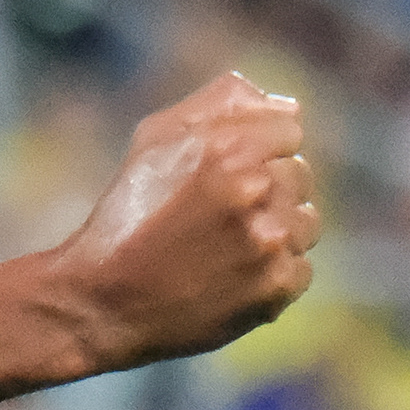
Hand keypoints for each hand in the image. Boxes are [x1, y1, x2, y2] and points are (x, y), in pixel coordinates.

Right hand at [56, 70, 317, 365]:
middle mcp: (254, 190)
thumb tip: (286, 105)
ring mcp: (269, 242)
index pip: (289, 129)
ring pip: (307, 222)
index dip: (260, 148)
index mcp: (226, 147)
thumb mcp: (153, 140)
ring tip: (229, 247)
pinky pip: (301, 267)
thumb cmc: (126, 216)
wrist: (102, 304)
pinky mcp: (275, 288)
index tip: (230, 172)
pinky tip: (233, 276)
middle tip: (220, 215)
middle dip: (268, 189)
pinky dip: (274, 272)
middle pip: (300, 174)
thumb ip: (218, 105)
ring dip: (277, 230)